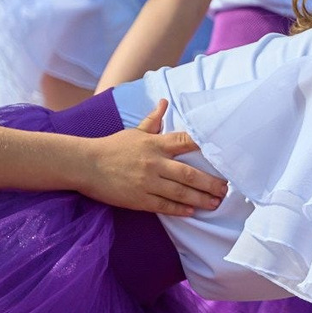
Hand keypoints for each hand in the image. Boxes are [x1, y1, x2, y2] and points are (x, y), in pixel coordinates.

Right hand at [81, 98, 228, 214]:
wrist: (85, 165)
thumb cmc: (112, 147)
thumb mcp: (134, 131)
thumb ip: (153, 120)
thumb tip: (164, 101)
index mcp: (154, 144)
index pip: (184, 142)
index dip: (205, 146)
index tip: (223, 153)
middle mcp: (154, 162)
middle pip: (189, 174)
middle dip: (210, 183)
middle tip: (226, 189)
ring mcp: (147, 182)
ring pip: (180, 193)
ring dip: (200, 199)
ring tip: (215, 203)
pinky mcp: (139, 199)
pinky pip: (164, 206)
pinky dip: (180, 209)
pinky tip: (192, 211)